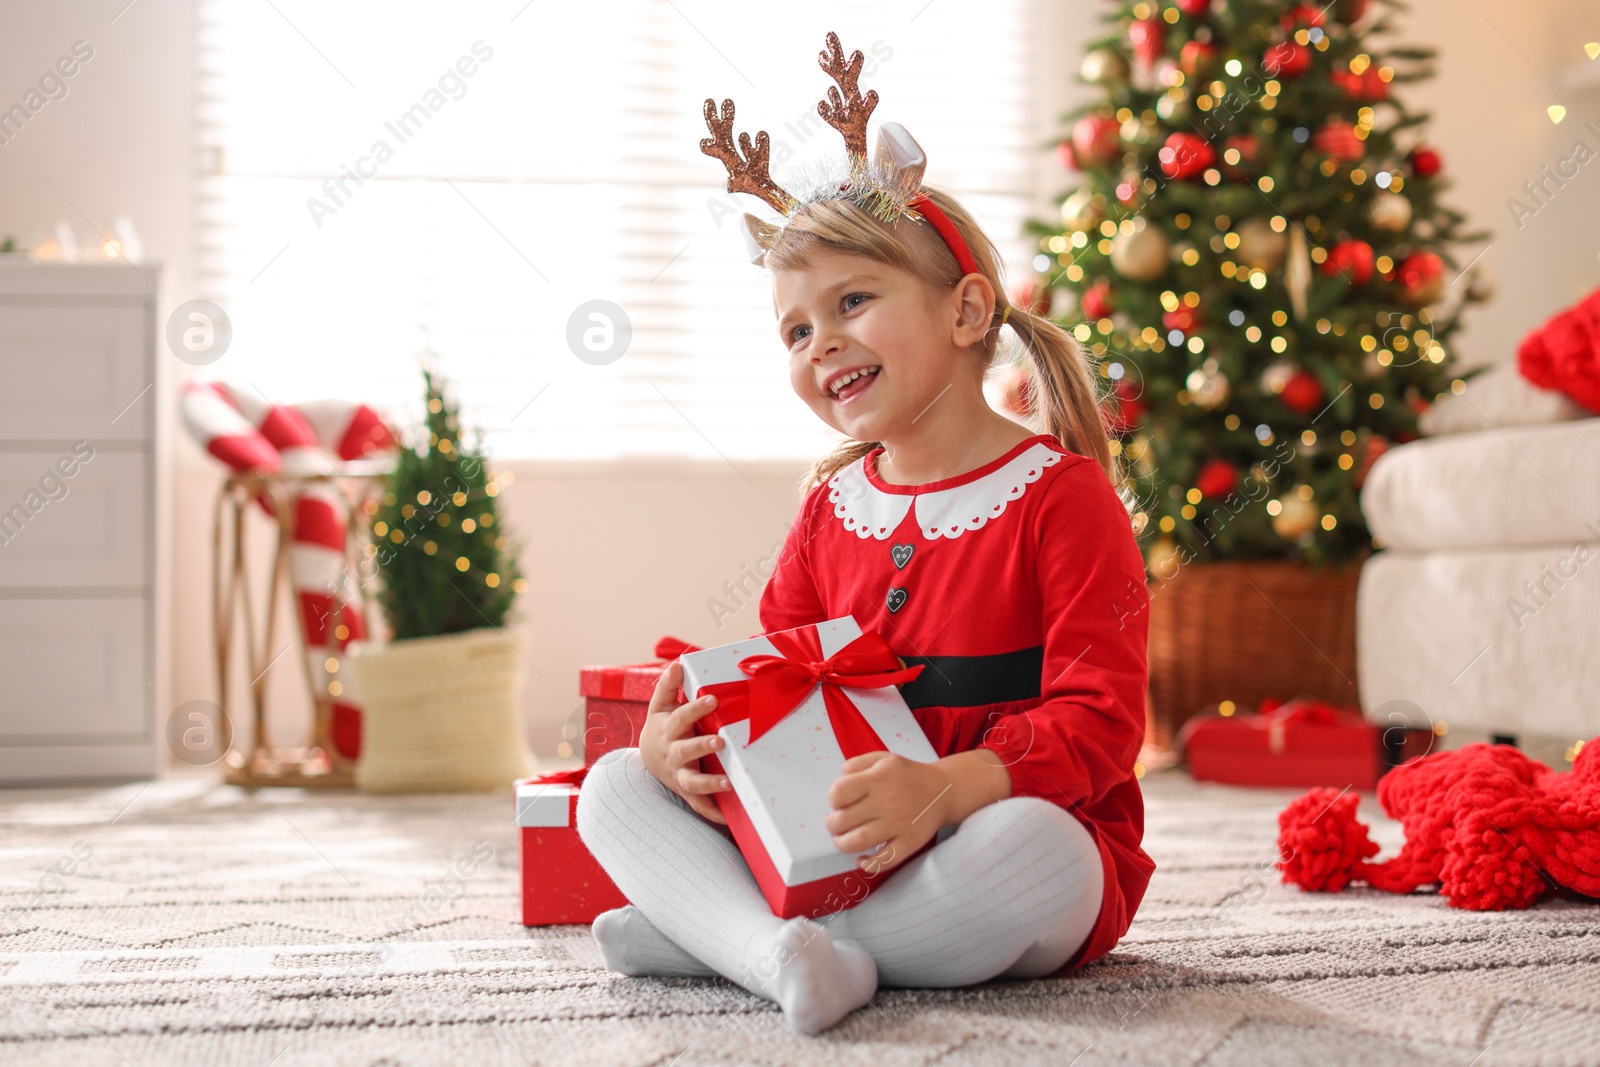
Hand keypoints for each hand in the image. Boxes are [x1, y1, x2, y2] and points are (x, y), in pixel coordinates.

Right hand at [638, 660, 729, 823]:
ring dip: (709, 783)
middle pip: (686, 750)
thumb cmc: (662, 726)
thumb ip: (668, 685)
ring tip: (728, 783)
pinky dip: (711, 813)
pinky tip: (728, 818)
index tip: (713, 698)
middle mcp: (672, 753)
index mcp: (668, 729)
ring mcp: (679, 774)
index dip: (696, 708)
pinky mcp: (686, 790)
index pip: (682, 716)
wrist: (647, 757)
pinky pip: (698, 805)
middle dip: (702, 747)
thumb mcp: (660, 705)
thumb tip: (677, 663)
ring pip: (692, 782)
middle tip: (721, 742)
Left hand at [823, 751, 951, 875]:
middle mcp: (886, 801)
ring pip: (859, 841)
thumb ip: (857, 763)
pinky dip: (869, 865)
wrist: (943, 790)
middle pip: (843, 820)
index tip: (838, 803)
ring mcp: (899, 824)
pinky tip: (862, 860)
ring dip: (843, 844)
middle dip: (832, 825)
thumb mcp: (883, 758)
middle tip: (836, 824)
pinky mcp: (910, 842)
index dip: (833, 799)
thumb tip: (840, 776)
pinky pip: (886, 859)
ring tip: (843, 840)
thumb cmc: (909, 776)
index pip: (839, 792)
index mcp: (877, 779)